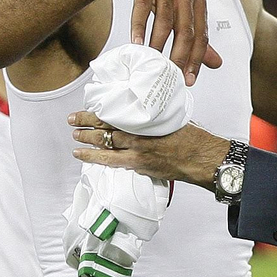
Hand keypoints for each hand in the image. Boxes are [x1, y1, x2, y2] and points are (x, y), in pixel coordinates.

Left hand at [68, 113, 230, 191]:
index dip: (92, 117)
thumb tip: (142, 108)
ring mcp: (139, 158)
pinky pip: (117, 165)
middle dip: (85, 131)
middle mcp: (138, 141)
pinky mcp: (143, 169)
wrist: (204, 158)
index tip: (80, 114)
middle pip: (104, 135)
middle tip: (73, 125)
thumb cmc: (193, 137)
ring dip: (88, 149)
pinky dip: (102, 161)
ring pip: (106, 153)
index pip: (111, 119)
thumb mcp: (172, 117)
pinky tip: (92, 159)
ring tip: (76, 145)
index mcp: (145, 124)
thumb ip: (154, 115)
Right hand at [112, 0, 222, 85]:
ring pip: (165, 19)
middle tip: (172, 75)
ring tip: (152, 63)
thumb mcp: (182, 7)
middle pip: (186, 30)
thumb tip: (217, 63)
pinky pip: (142, 6)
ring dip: (159, 44)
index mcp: (198, 0)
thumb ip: (197, 35)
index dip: (197, 59)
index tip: (188, 80)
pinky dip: (139, 26)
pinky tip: (136, 42)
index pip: (201, 35)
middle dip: (180, 56)